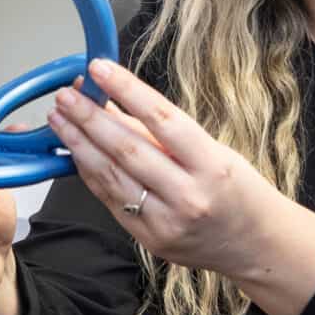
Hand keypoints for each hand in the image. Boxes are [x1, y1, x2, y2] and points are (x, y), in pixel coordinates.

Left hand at [48, 59, 280, 277]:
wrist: (255, 246)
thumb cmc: (238, 191)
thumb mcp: (214, 152)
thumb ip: (164, 133)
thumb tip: (115, 101)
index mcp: (212, 166)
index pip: (163, 120)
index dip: (127, 90)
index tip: (99, 68)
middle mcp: (189, 196)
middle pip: (128, 149)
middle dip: (90, 118)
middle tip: (66, 94)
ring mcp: (166, 222)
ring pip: (112, 176)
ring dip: (79, 144)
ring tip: (60, 118)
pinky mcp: (148, 239)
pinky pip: (111, 199)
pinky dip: (90, 172)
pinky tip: (75, 150)